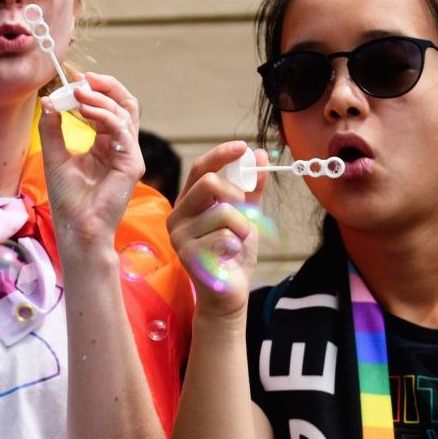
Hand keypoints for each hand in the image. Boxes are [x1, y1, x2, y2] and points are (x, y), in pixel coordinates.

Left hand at [42, 71, 144, 250]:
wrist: (76, 227)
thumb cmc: (68, 199)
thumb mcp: (55, 156)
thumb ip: (53, 128)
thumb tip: (49, 101)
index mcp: (105, 144)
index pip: (109, 108)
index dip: (95, 90)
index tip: (75, 78)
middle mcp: (120, 146)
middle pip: (124, 104)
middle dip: (105, 86)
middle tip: (83, 79)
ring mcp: (129, 154)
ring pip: (125, 114)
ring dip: (101, 100)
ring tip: (78, 95)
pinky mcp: (132, 164)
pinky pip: (123, 131)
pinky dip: (105, 117)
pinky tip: (85, 112)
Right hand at [167, 142, 266, 314]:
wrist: (230, 291)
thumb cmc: (234, 253)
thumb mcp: (246, 215)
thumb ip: (252, 188)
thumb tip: (259, 154)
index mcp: (188, 203)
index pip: (200, 168)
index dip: (221, 154)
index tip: (243, 147)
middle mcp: (178, 216)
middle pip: (209, 183)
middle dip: (237, 194)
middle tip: (244, 212)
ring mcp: (180, 236)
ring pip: (223, 212)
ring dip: (243, 227)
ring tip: (237, 242)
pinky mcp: (188, 254)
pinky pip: (225, 236)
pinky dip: (236, 245)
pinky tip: (228, 257)